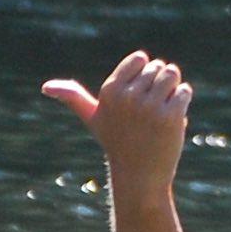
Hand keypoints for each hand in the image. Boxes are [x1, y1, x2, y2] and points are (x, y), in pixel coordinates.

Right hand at [44, 51, 190, 195]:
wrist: (139, 173)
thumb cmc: (117, 142)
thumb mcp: (93, 118)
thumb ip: (74, 98)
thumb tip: (46, 87)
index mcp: (110, 90)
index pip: (140, 58)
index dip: (145, 73)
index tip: (138, 93)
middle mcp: (127, 96)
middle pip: (159, 66)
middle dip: (160, 83)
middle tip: (149, 109)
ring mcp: (149, 106)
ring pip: (173, 75)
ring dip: (172, 89)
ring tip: (161, 109)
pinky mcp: (170, 116)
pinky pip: (184, 91)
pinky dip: (182, 101)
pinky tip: (172, 117)